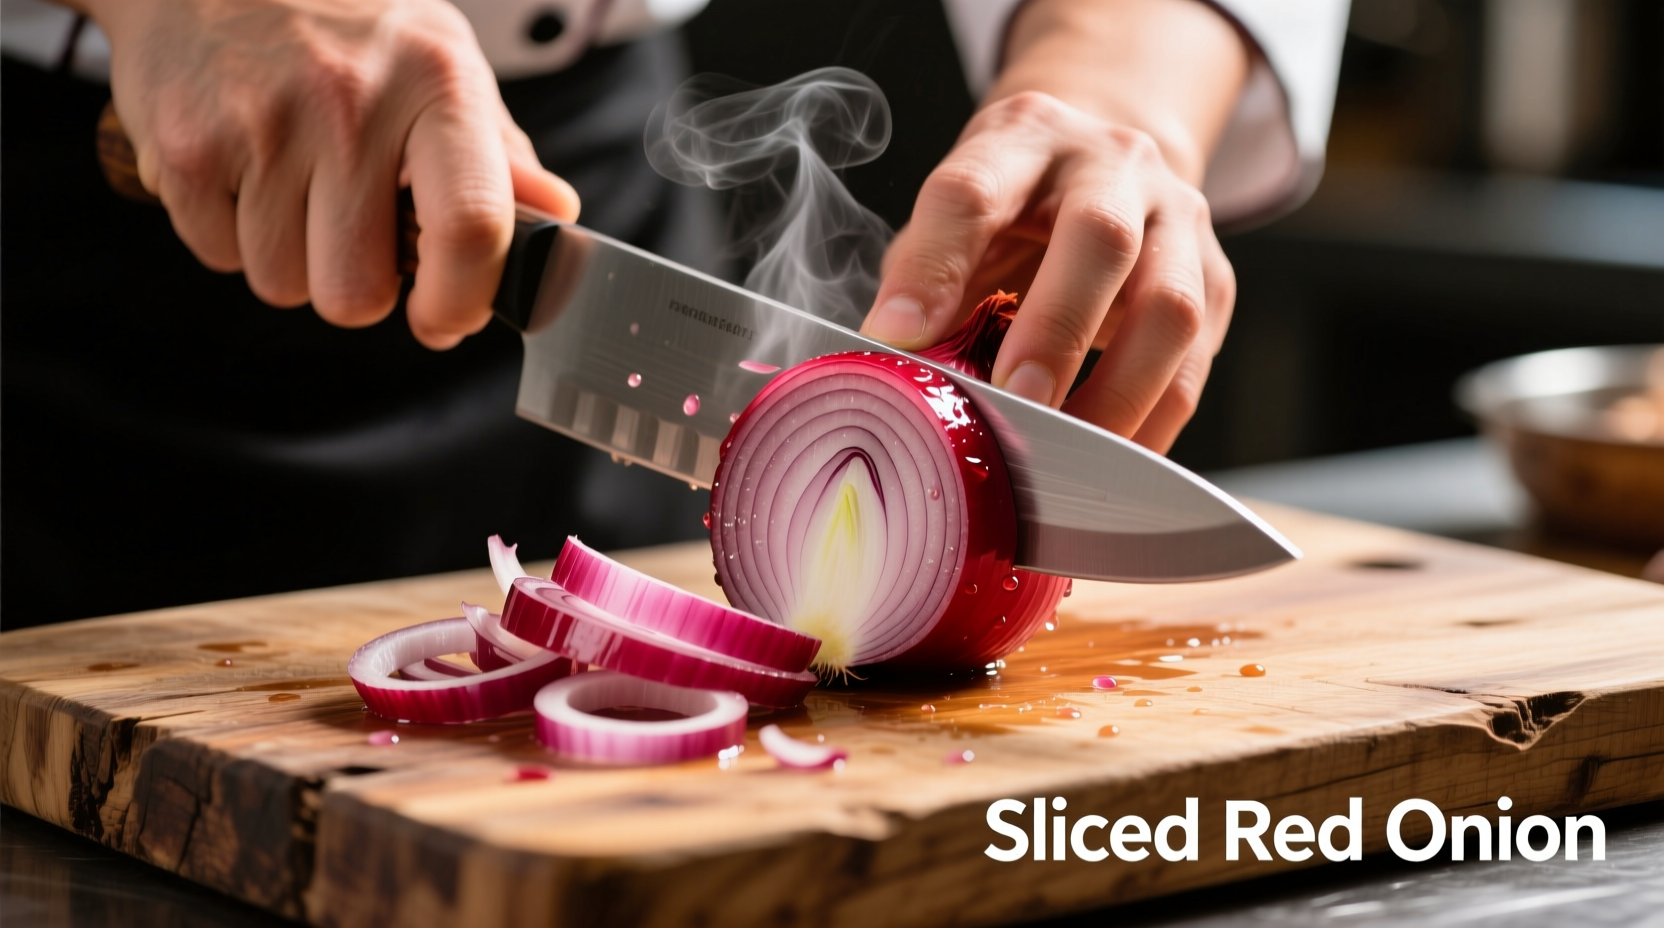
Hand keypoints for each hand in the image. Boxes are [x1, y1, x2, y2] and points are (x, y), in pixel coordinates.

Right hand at [73, 0, 579, 347]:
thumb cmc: (345, 29)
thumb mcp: (439, 64)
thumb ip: (499, 155)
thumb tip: (554, 220)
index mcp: (436, 84)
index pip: (469, 227)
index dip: (460, 301)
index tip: (445, 319)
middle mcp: (349, 104)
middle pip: (357, 293)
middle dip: (358, 284)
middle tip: (356, 228)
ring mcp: (260, 126)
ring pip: (285, 285)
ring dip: (294, 259)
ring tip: (297, 186)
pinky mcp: (185, 148)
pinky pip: (221, 258)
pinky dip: (233, 234)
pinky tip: (247, 171)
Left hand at [860, 0, 1247, 452]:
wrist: (1106, 163)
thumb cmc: (1011, 211)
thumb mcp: (956, 221)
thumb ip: (921, 280)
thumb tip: (890, 368)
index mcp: (1025, 140)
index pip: (973, 193)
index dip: (932, 267)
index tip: (895, 335)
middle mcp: (1114, 165)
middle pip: (1100, 237)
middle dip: (1056, 329)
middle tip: (1016, 399)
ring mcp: (1179, 219)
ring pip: (1171, 307)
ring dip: (1116, 393)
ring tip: (1064, 455)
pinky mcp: (1216, 279)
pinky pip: (1195, 365)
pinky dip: (1151, 423)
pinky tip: (1109, 462)